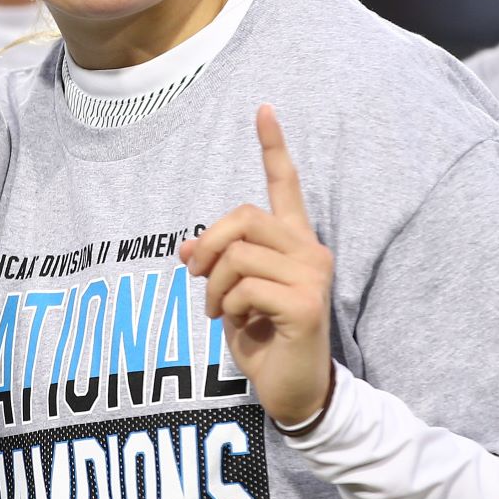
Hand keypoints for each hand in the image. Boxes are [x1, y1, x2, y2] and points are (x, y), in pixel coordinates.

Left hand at [179, 105, 335, 428]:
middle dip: (208, 246)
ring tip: (220, 312)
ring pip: (237, 256)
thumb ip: (219, 263)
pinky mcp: (306, 304)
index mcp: (294, 243)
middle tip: (195, 278)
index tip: (263, 108)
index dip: (273, 147)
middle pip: (242, 218)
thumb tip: (187, 249)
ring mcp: (312, 276)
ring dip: (214, 288)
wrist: (294, 389)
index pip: (285, 185)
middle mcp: (310, 251)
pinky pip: (244, 289)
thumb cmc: (265, 339)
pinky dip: (228, 308)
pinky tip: (240, 325)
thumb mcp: (232, 294)